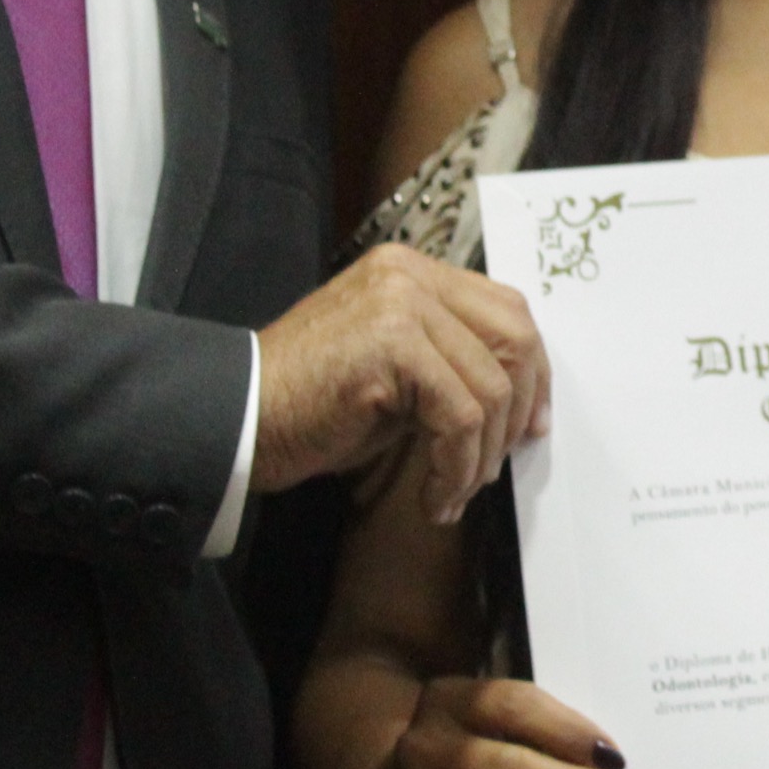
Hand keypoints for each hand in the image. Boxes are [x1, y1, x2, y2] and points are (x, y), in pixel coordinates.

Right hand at [253, 245, 546, 523]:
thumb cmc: (309, 405)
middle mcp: (409, 275)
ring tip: (451, 491)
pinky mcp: (391, 345)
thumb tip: (520, 405)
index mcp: (412, 272)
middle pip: (514, 339)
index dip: (532, 373)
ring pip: (490, 388)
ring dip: (479, 458)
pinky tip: (434, 497)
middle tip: (493, 466)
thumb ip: (449, 363)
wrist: (237, 420)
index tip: (531, 426)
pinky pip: (460, 417)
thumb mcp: (396, 371)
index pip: (507, 311)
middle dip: (517, 413)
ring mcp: (400, 304)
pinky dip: (455, 469)